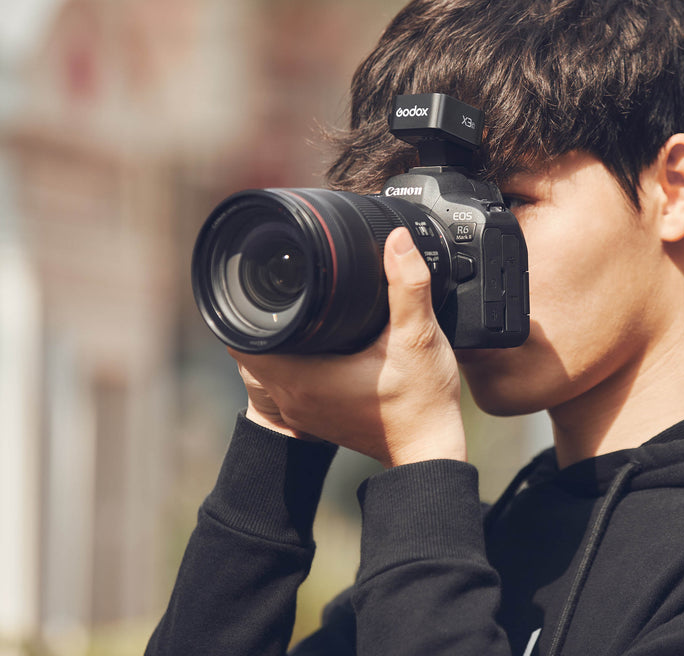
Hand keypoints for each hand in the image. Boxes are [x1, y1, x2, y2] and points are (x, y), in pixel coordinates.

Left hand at [230, 227, 466, 467]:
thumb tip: (398, 240)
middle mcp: (294, 398)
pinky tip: (319, 336)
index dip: (248, 307)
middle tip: (286, 284)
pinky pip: (287, 378)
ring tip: (301, 306)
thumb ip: (407, 285)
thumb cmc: (423, 404)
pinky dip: (294, 356)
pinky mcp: (316, 415)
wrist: (431, 452)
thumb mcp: (418, 338)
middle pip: (252, 348)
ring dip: (279, 336)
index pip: (244, 340)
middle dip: (265, 315)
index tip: (263, 281)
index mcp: (305, 379)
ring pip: (269, 364)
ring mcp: (303, 410)